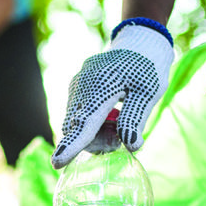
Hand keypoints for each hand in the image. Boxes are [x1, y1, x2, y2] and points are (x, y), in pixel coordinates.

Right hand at [52, 22, 174, 168]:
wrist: (139, 41)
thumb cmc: (148, 67)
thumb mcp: (149, 93)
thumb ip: (135, 119)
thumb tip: (131, 147)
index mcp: (100, 90)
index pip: (83, 125)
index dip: (71, 147)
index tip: (57, 163)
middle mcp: (82, 88)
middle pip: (77, 129)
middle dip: (96, 142)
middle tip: (121, 138)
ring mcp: (76, 86)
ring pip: (75, 123)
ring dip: (95, 133)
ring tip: (118, 121)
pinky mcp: (77, 87)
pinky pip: (77, 114)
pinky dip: (92, 122)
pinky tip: (110, 113)